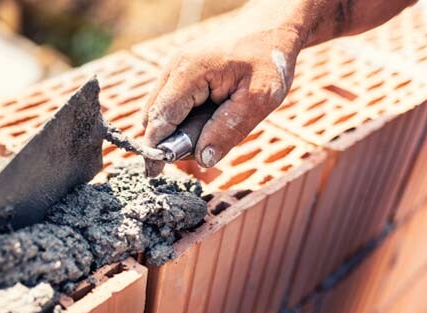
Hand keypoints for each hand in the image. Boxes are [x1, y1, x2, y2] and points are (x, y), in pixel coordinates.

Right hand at [142, 17, 302, 176]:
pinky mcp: (181, 72)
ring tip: (210, 131)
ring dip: (176, 129)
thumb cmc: (270, 59)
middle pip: (153, 117)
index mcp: (189, 73)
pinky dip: (182, 118)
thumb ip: (229, 130)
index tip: (154, 174)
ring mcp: (175, 68)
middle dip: (168, 140)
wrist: (273, 25)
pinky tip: (208, 118)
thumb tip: (202, 159)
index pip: (160, 118)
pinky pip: (170, 103)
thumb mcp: (260, 99)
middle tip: (200, 150)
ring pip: (159, 110)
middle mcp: (174, 68)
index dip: (156, 148)